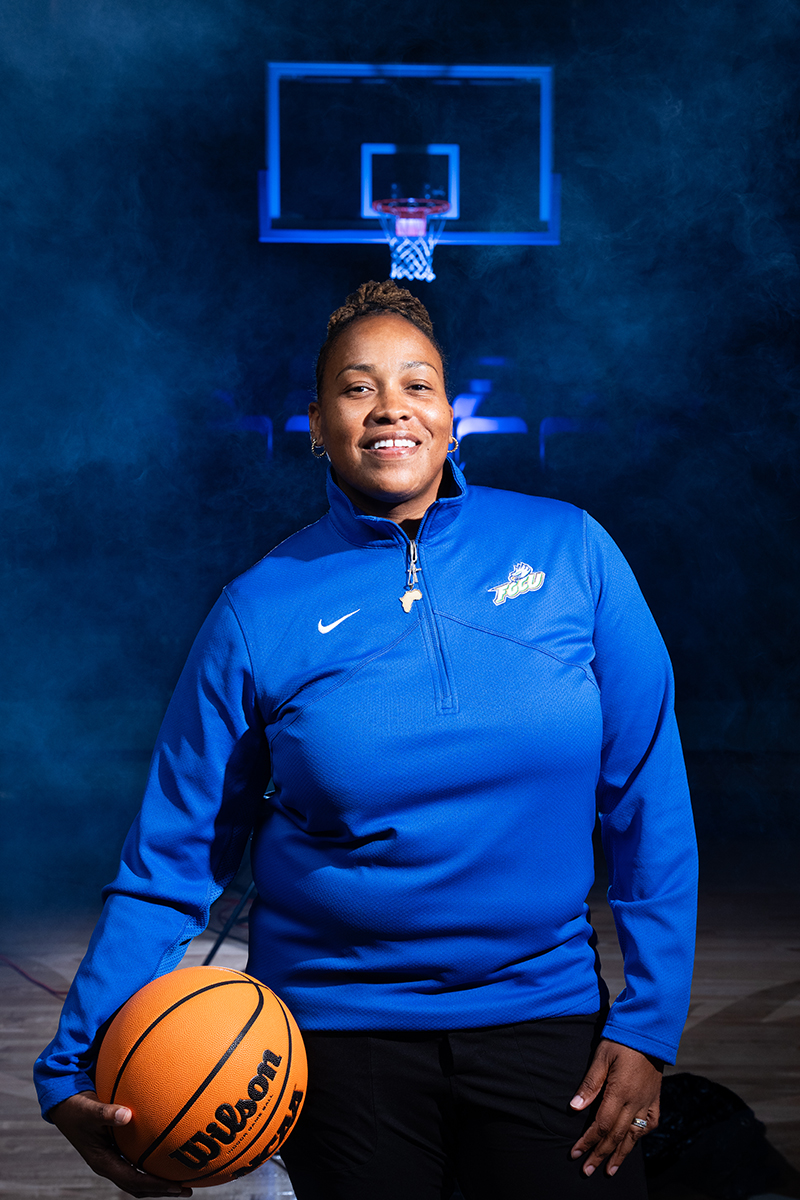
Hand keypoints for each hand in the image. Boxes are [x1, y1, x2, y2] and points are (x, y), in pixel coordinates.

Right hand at [49, 1091, 192, 1197]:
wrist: (65, 1107)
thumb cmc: (77, 1108)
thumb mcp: (89, 1110)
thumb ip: (107, 1113)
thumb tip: (127, 1115)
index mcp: (102, 1162)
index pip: (133, 1181)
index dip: (155, 1186)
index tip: (176, 1187)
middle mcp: (109, 1165)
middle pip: (138, 1186)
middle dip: (162, 1190)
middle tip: (186, 1190)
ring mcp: (112, 1160)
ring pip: (138, 1177)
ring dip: (158, 1181)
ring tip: (182, 1179)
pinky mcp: (115, 1151)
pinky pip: (137, 1162)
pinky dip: (152, 1164)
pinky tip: (167, 1154)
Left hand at [569, 1039, 661, 1176]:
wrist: (649, 1030)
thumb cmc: (621, 1040)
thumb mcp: (601, 1057)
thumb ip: (589, 1084)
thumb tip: (574, 1108)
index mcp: (620, 1092)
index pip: (602, 1125)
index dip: (588, 1141)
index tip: (576, 1154)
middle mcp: (636, 1102)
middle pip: (616, 1136)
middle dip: (601, 1154)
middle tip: (588, 1170)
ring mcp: (648, 1101)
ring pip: (634, 1135)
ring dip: (621, 1154)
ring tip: (610, 1170)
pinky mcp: (656, 1098)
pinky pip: (650, 1123)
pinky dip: (641, 1136)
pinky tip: (633, 1143)